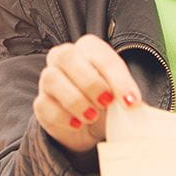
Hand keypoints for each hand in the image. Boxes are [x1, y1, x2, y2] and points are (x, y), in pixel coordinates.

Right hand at [33, 33, 142, 153]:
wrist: (90, 127)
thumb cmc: (108, 103)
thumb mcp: (122, 98)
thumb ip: (128, 98)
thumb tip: (135, 106)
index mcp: (89, 48)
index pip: (100, 55)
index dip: (118, 79)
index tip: (132, 102)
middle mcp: (64, 57)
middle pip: (67, 56)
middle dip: (90, 82)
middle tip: (107, 104)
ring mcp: (48, 79)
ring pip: (51, 78)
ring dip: (75, 100)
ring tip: (92, 116)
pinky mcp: (40, 102)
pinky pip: (44, 105)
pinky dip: (63, 118)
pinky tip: (77, 124)